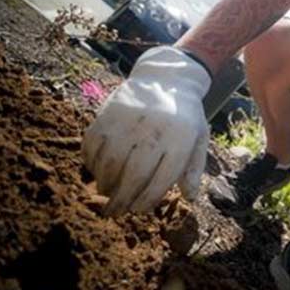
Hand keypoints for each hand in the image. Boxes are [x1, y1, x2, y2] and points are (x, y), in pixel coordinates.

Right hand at [82, 46, 211, 214]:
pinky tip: (96, 170)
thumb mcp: (199, 138)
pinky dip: (90, 162)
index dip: (147, 201)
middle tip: (115, 211)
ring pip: (109, 163)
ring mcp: (129, 121)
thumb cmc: (185, 115)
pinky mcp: (108, 113)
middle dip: (122, 199)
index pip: (161, 180)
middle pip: (133, 175)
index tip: (139, 210)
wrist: (166, 77)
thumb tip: (190, 197)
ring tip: (106, 192)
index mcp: (180, 140)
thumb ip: (194, 168)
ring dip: (105, 183)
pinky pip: (92, 144)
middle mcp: (154, 131)